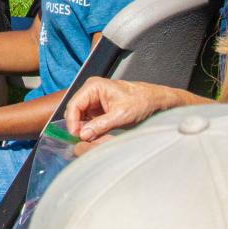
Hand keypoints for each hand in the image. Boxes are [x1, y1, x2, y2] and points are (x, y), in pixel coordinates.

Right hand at [64, 77, 184, 141]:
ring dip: (84, 128)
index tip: (76, 137)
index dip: (72, 122)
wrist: (155, 101)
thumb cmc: (141, 102)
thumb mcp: (121, 116)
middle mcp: (91, 91)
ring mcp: (95, 99)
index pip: (74, 104)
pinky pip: (89, 119)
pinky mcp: (99, 108)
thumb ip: (100, 125)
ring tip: (90, 139)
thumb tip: (83, 135)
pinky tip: (95, 136)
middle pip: (75, 110)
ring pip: (81, 116)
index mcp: (94, 86)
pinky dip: (90, 128)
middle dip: (77, 126)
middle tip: (83, 141)